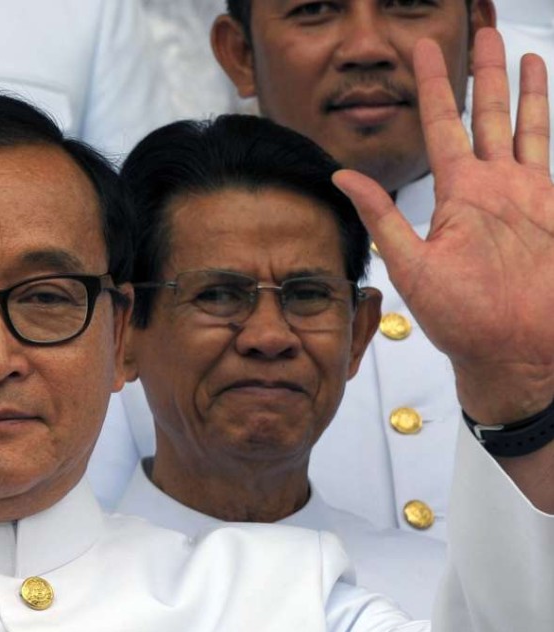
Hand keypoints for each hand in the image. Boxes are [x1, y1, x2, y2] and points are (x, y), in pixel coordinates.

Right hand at [334, 29, 552, 423]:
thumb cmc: (469, 316)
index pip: (444, 122)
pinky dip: (553, 140)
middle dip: (488, 68)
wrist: (526, 350)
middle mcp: (507, 185)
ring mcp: (538, 197)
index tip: (427, 48)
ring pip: (536, 130)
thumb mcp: (411, 267)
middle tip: (486, 33)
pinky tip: (551, 132)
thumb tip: (346, 179)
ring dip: (533, 93)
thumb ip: (382, 216)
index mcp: (465, 192)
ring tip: (533, 60)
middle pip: (495, 112)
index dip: (433, 81)